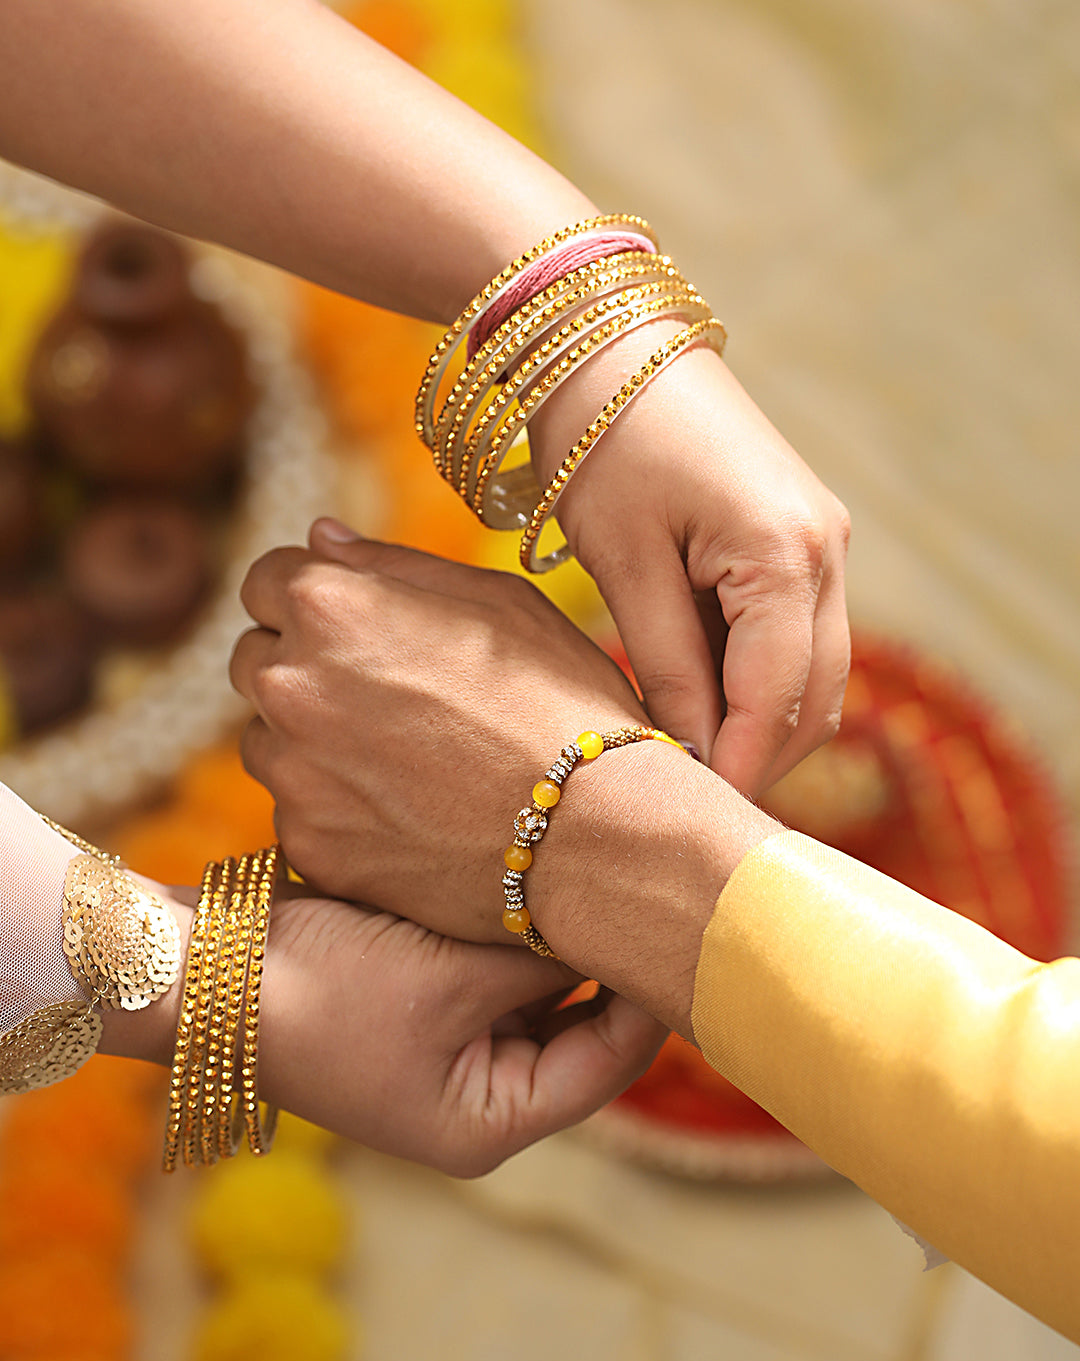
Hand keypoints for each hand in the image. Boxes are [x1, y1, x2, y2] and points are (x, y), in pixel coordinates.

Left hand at [231, 530, 780, 1036]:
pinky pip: (300, 813)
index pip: (264, 580)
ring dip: (312, 743)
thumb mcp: (497, 601)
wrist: (595, 832)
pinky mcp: (308, 845)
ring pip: (268, 742)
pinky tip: (408, 813)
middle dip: (303, 668)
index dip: (312, 601)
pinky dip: (337, 810)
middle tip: (385, 697)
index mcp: (330, 604)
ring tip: (403, 760)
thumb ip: (392, 564)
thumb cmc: (560, 702)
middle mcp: (291, 684)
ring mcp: (294, 772)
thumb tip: (320, 540)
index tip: (356, 628)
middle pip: (254, 659)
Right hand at [260, 892, 665, 1174]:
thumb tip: (622, 927)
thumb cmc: (327, 993)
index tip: (688, 934)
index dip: (652, 1001)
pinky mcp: (419, 1001)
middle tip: (653, 893)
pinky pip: (489, 968)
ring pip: (535, 992)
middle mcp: (476, 1094)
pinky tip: (536, 878)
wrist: (208, 971)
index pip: (606, 1065)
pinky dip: (511, 932)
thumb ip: (543, 960)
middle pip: (576, 1028)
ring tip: (602, 876)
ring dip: (555, 940)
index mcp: (489, 1122)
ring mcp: (445, 1048)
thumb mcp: (452, 980)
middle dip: (603, 964)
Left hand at [527, 327, 850, 796]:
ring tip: (687, 761)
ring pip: (812, 672)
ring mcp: (821, 543)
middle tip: (688, 804)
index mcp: (786, 554)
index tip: (688, 817)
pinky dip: (755, 679)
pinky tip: (699, 702)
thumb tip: (689, 751)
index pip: (775, 698)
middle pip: (815, 696)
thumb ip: (666, 663)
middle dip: (758, 757)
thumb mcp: (624, 562)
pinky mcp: (798, 539)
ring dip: (760, 722)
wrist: (611, 342)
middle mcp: (826, 551)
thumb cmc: (601, 439)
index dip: (735, 766)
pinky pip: (793, 634)